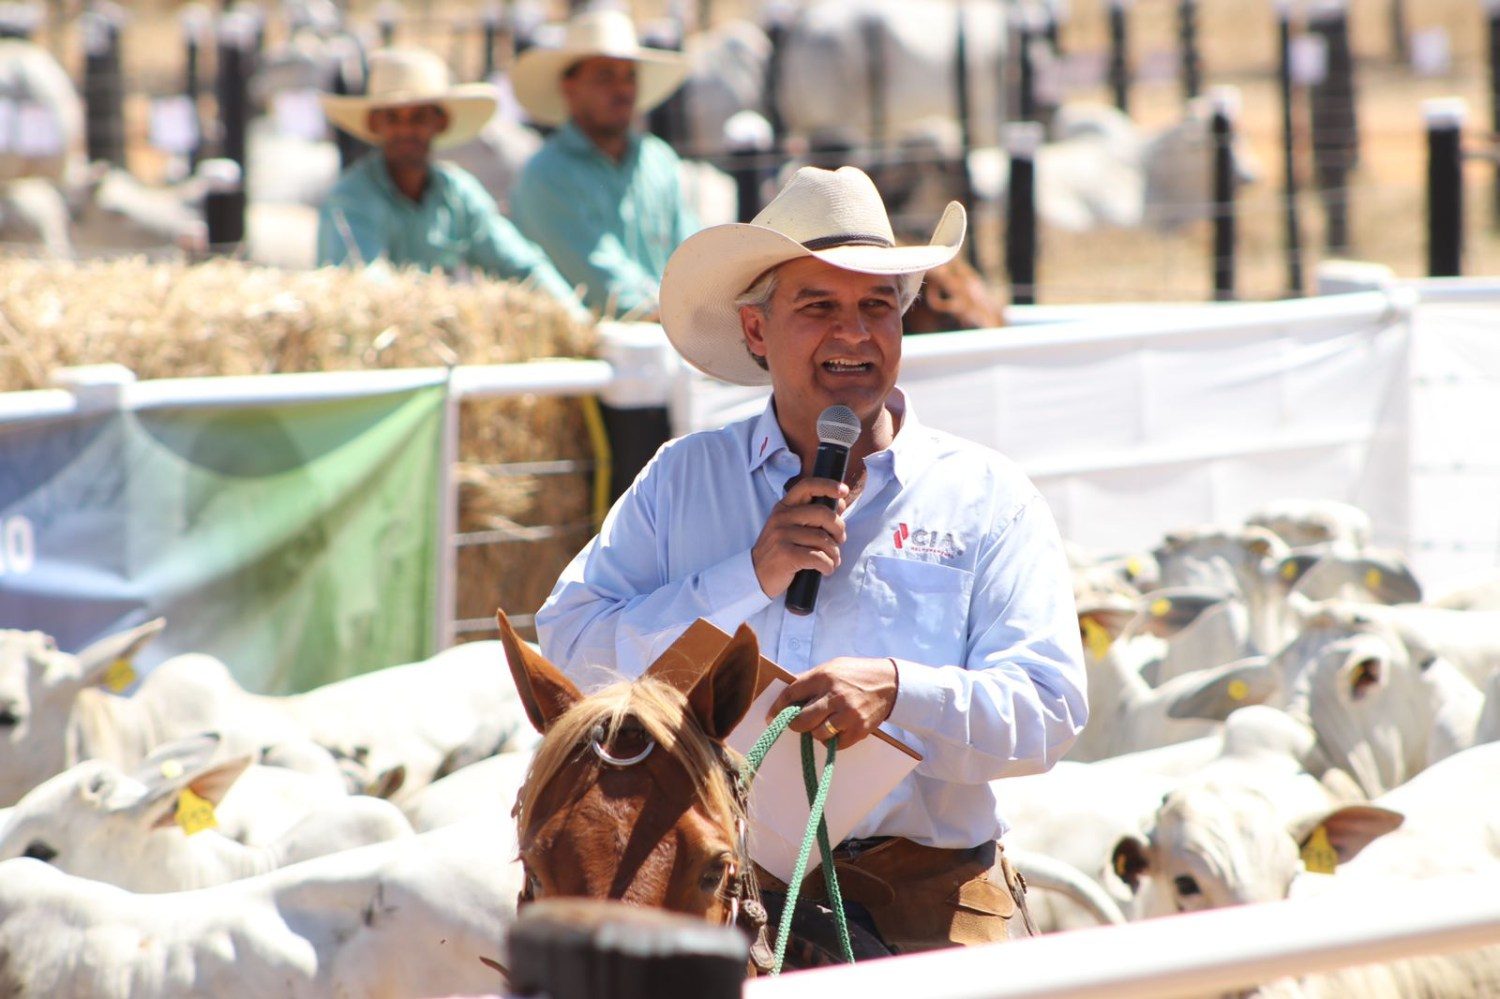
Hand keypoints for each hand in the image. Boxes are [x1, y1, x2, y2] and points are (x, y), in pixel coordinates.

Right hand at [750, 477, 848, 597]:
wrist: (756, 575)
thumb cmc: (780, 550)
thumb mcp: (791, 527)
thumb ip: (812, 516)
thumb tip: (839, 504)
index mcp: (784, 507)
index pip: (807, 486)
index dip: (828, 485)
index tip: (844, 491)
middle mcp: (781, 518)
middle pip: (823, 513)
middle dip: (839, 528)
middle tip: (840, 540)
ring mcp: (782, 536)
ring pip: (823, 539)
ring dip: (835, 553)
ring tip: (833, 560)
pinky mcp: (786, 555)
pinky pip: (818, 557)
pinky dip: (828, 565)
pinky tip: (826, 569)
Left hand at [768, 657, 897, 749]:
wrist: (890, 683)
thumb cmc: (856, 674)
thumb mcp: (832, 668)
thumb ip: (811, 680)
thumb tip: (788, 695)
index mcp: (824, 677)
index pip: (791, 694)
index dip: (778, 707)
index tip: (771, 717)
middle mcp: (835, 696)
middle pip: (801, 720)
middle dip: (794, 724)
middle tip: (797, 724)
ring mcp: (847, 715)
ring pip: (817, 734)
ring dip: (816, 732)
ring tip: (823, 724)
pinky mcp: (859, 730)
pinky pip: (835, 744)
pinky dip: (832, 740)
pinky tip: (837, 729)